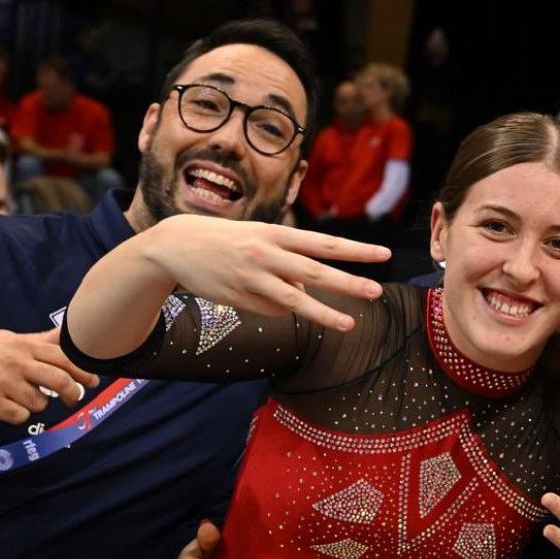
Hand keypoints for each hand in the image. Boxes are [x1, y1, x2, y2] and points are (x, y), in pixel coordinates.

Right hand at [0, 328, 101, 423]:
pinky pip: (20, 416)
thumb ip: (39, 341)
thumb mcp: (8, 338)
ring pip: (40, 403)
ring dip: (36, 404)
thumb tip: (67, 334)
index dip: (83, 372)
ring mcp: (3, 384)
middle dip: (73, 393)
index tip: (93, 381)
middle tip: (72, 398)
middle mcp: (16, 363)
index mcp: (23, 346)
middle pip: (60, 382)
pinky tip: (5, 405)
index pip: (64, 358)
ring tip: (20, 396)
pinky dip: (17, 414)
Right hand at [144, 215, 390, 331]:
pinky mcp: (238, 297)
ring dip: (323, 313)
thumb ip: (289, 262)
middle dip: (348, 282)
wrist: (175, 245)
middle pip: (315, 270)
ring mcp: (251, 277)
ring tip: (349, 324)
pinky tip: (259, 296)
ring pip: (294, 299)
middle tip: (377, 292)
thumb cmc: (228, 240)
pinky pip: (270, 310)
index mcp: (276, 233)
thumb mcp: (261, 238)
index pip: (324, 242)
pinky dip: (276, 308)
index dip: (355, 249)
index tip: (383, 254)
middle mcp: (266, 253)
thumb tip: (308, 293)